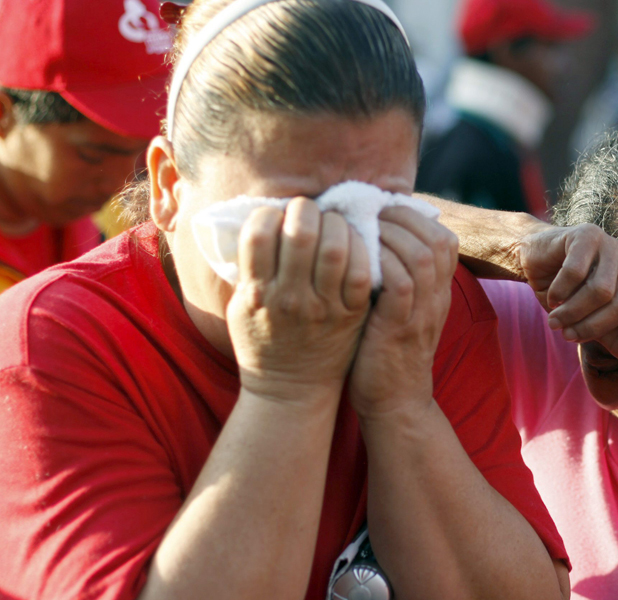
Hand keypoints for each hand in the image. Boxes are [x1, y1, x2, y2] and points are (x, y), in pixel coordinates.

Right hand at [227, 198, 372, 404]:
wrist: (290, 389)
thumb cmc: (262, 341)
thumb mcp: (240, 306)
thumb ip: (248, 268)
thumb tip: (260, 220)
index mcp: (257, 292)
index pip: (259, 232)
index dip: (270, 213)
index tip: (277, 216)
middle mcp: (290, 298)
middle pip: (301, 233)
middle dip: (306, 210)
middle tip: (309, 212)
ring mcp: (324, 307)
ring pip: (336, 247)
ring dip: (336, 224)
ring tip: (333, 224)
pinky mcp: (352, 313)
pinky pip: (362, 270)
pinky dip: (361, 248)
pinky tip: (354, 244)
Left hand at [348, 206, 458, 419]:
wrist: (395, 404)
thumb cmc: (385, 352)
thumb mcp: (400, 310)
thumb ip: (396, 277)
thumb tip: (370, 237)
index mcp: (439, 292)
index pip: (445, 239)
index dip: (415, 218)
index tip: (383, 212)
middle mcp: (437, 298)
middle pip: (437, 239)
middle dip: (401, 218)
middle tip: (369, 214)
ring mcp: (423, 313)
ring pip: (420, 255)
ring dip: (389, 235)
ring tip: (361, 231)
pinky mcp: (401, 327)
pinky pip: (401, 283)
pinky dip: (381, 263)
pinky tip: (358, 259)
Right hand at [518, 224, 617, 369]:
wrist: (536, 262)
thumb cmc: (565, 294)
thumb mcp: (589, 323)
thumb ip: (615, 340)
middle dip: (591, 327)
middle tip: (565, 334)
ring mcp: (611, 246)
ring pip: (600, 291)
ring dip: (571, 311)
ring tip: (555, 317)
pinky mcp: (588, 234)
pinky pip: (576, 272)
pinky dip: (560, 290)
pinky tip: (552, 293)